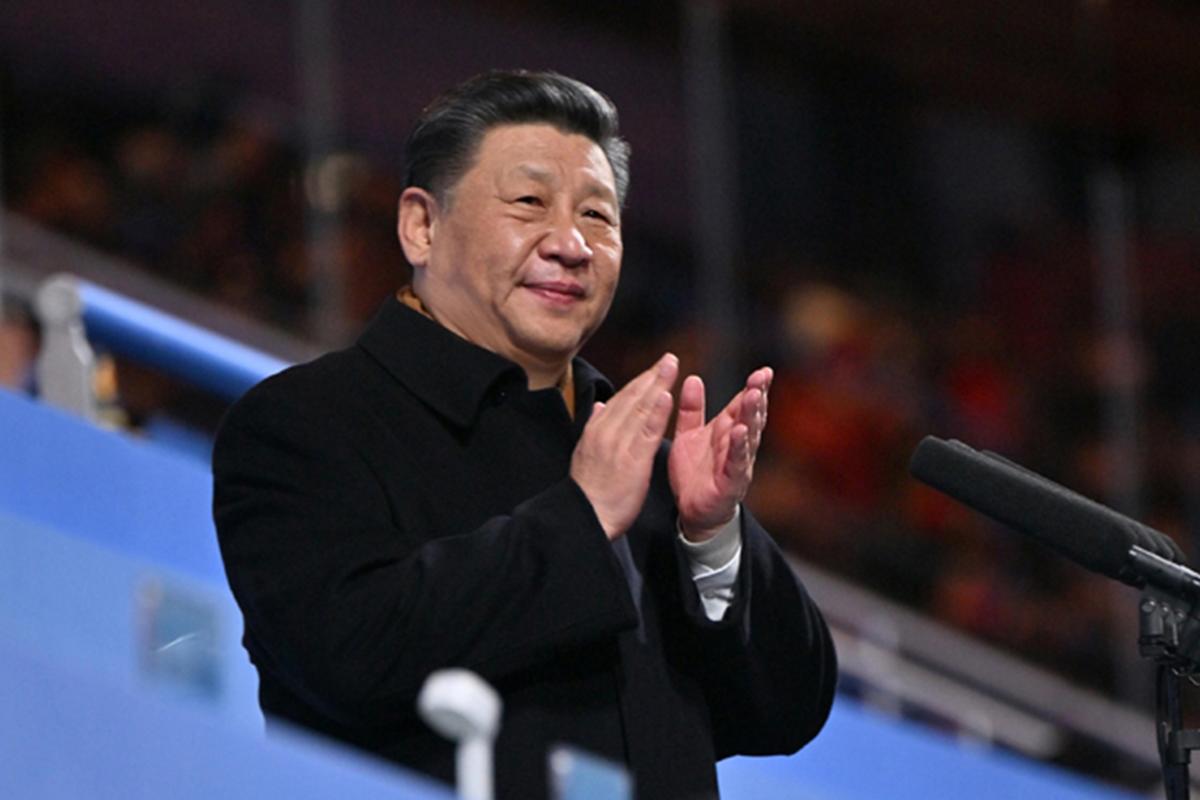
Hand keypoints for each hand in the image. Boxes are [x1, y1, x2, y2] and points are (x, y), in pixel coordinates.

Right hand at [571, 353, 678, 539]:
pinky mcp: (632, 460)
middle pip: (632, 398)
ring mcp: (619, 444)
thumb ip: (594, 427)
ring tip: (671, 366)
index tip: (655, 368)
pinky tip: (666, 395)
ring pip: (640, 408)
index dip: (640, 381)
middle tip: (669, 358)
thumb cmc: (589, 492)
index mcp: (596, 430)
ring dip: (657, 385)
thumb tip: (599, 406)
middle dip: (652, 376)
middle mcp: (606, 432)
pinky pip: (647, 431)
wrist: (584, 518)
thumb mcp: (584, 454)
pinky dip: (657, 412)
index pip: (621, 399)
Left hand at [669, 367, 771, 541]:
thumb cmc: (695, 472)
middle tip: (762, 377)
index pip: (743, 405)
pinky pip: (737, 462)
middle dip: (757, 396)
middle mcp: (737, 444)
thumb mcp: (688, 435)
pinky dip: (739, 447)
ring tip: (754, 396)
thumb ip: (691, 409)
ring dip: (752, 416)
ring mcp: (737, 463)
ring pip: (749, 436)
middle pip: (751, 417)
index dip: (754, 388)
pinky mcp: (730, 482)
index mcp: (727, 430)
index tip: (763, 371)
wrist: (691, 511)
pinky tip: (740, 432)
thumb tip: (693, 378)